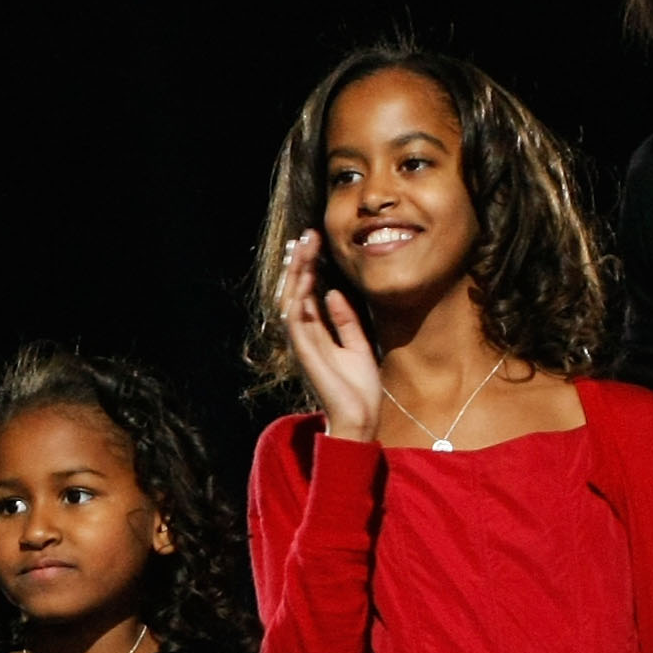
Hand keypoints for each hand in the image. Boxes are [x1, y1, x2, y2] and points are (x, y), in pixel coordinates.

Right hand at [277, 231, 381, 440]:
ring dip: (297, 272)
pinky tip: (305, 276)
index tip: (316, 242)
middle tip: (307, 235)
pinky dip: (299, 296)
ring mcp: (302, 343)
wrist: (360, 417)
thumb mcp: (358, 345)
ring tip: (303, 246)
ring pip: (292, 299)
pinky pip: (296, 319)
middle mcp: (305, 336)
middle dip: (300, 262)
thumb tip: (332, 292)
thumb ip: (344, 320)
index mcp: (317, 333)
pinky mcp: (304, 352)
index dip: (310, 267)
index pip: (308, 293)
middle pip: (296, 291)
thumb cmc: (359, 387)